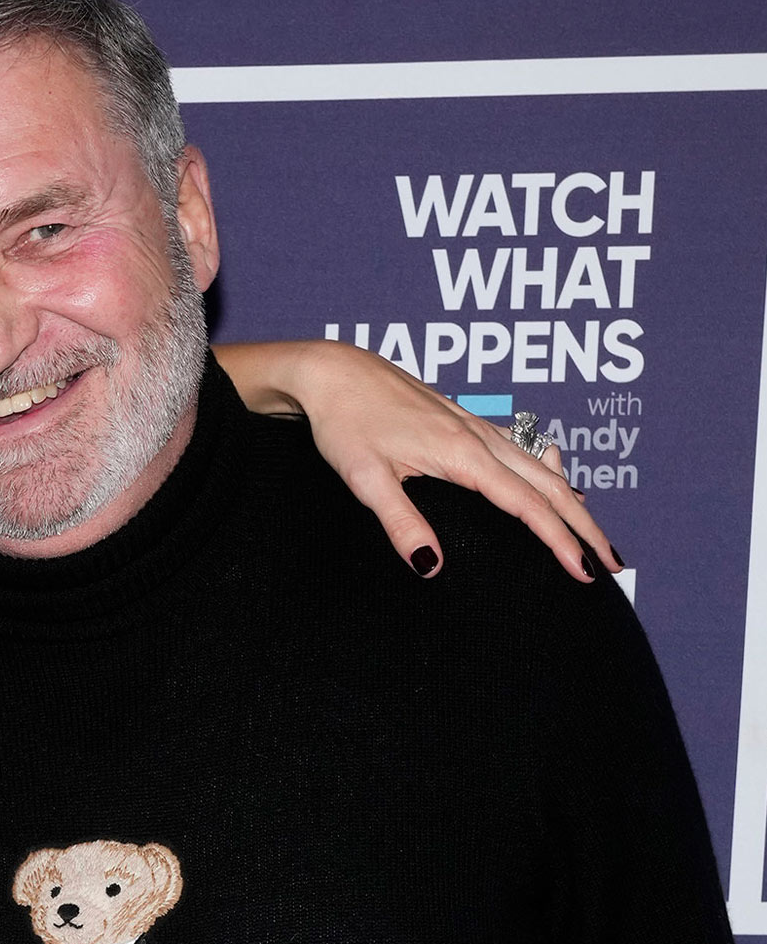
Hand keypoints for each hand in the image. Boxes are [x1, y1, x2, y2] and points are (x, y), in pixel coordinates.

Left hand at [221, 341, 617, 581]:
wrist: (332, 370)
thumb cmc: (344, 420)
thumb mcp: (364, 478)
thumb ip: (401, 523)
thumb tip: (431, 567)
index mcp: (462, 454)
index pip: (527, 506)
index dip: (560, 541)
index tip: (585, 573)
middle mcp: (478, 437)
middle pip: (548, 487)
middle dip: (584, 526)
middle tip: (612, 564)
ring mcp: (474, 426)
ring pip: (538, 468)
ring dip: (571, 502)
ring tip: (594, 535)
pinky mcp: (463, 421)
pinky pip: (520, 451)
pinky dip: (547, 475)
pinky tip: (554, 483)